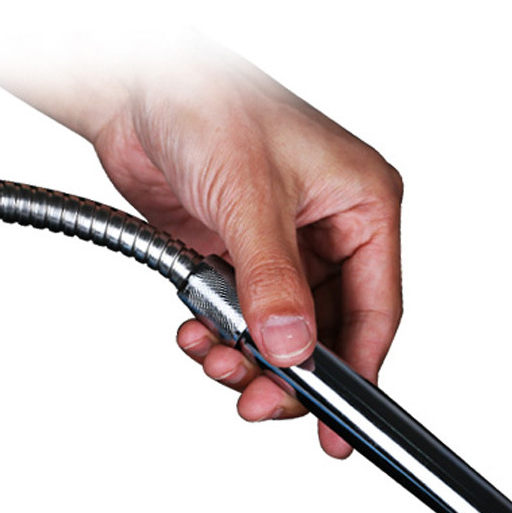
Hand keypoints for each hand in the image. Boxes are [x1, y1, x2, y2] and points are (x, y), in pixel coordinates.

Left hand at [91, 48, 402, 457]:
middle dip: (290, 373)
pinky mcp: (243, 258)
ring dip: (248, 358)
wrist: (135, 86)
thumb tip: (292, 349)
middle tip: (257, 401)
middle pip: (330, 333)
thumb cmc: (208, 102)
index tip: (340, 427)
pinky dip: (221, 338)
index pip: (377, 309)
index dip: (359, 372)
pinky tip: (196, 333)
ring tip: (214, 359)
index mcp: (363, 206)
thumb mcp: (250, 195)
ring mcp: (286, 248)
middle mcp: (332, 231)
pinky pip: (244, 320)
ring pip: (284, 334)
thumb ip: (273, 280)